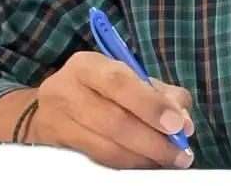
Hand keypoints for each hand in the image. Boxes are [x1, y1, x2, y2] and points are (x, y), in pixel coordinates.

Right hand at [27, 51, 195, 168]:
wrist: (47, 105)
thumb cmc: (98, 88)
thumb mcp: (128, 78)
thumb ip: (161, 94)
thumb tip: (183, 122)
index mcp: (88, 65)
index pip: (120, 82)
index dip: (150, 105)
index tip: (177, 125)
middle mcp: (66, 90)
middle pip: (114, 121)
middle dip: (153, 141)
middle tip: (180, 153)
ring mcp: (56, 121)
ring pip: (105, 147)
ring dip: (143, 158)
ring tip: (168, 160)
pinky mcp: (56, 146)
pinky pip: (97, 160)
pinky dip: (127, 164)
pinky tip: (145, 164)